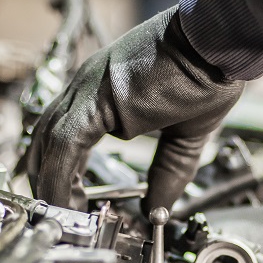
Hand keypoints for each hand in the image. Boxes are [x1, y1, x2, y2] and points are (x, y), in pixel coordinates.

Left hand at [26, 6, 244, 212]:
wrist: (216, 45)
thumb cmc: (207, 72)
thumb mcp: (185, 135)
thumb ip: (167, 173)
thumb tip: (159, 209)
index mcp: (104, 91)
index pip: (64, 135)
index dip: (63, 172)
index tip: (74, 200)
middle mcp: (87, 86)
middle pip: (45, 139)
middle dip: (47, 180)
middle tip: (60, 213)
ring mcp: (87, 88)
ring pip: (48, 144)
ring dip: (51, 185)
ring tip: (64, 217)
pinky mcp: (95, 98)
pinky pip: (64, 146)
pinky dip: (61, 179)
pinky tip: (71, 203)